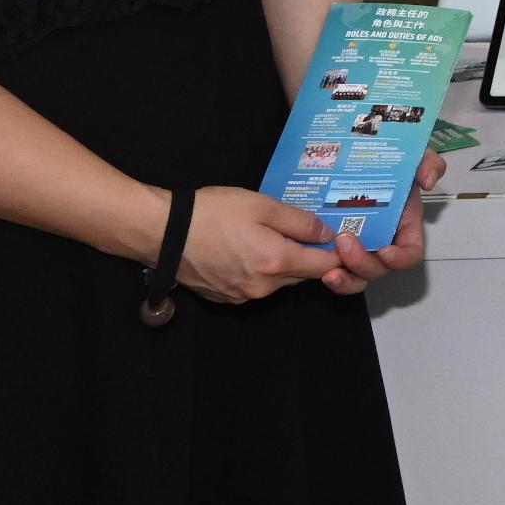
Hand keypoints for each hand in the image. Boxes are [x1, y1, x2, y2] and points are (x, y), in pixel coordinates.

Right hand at [170, 186, 351, 305]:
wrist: (162, 232)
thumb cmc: (213, 213)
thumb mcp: (262, 205)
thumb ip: (300, 222)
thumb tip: (328, 234)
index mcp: (277, 263)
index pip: (325, 266)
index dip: (338, 254)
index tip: (342, 240)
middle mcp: (263, 287)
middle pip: (302, 275)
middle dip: (309, 256)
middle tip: (302, 231)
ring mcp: (242, 296)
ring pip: (279, 282)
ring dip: (283, 263)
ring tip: (268, 236)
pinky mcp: (225, 298)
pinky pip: (256, 286)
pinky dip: (259, 271)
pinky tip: (245, 250)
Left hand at [322, 153, 445, 290]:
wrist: (353, 156)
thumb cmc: (386, 162)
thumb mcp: (414, 157)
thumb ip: (428, 163)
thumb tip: (428, 182)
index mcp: (403, 227)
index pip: (410, 254)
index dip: (401, 258)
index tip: (386, 251)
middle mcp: (380, 242)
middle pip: (378, 269)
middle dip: (363, 262)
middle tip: (344, 242)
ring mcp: (356, 247)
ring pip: (355, 276)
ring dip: (345, 279)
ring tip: (329, 272)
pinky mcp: (332, 246)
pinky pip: (332, 268)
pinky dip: (325, 271)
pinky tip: (315, 262)